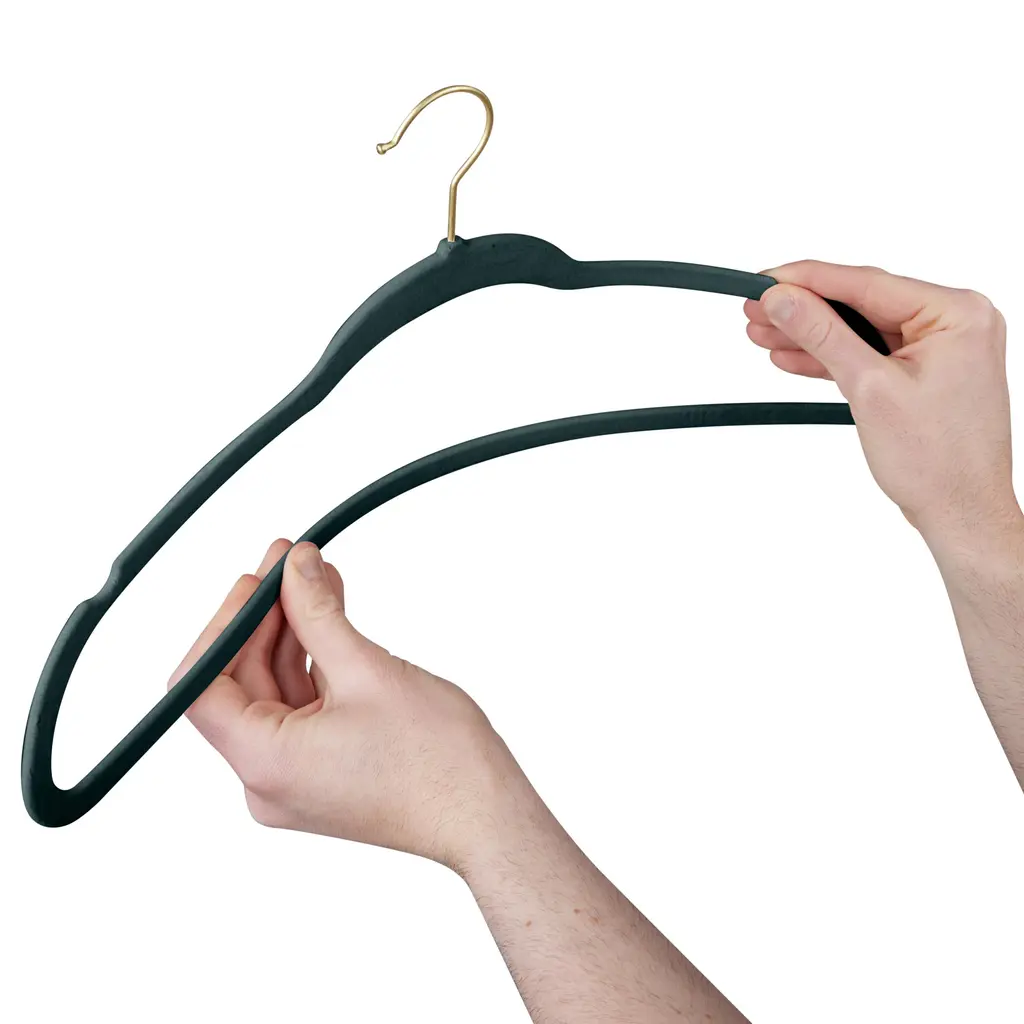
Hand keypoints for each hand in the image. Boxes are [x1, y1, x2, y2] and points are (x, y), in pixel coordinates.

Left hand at [170, 538, 525, 870]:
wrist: (486, 817)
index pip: (204, 687)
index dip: (223, 626)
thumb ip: (318, 613)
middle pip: (240, 683)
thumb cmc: (438, 761)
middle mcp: (267, 779)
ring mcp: (295, 779)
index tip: (256, 583)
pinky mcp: (321, 772)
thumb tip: (295, 565)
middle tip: (289, 561)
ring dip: (293, 633)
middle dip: (265, 618)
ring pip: (274, 691)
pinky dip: (314, 662)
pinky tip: (332, 617)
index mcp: (265, 763)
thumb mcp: (368, 670)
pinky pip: (302, 708)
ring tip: (316, 578)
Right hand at [744, 261, 1017, 541]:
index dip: (808, 280)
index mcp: (957, 314)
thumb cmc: (938, 462)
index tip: (765, 279)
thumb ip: (823, 336)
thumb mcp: (869, 389)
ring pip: (861, 330)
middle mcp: (955, 322)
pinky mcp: (925, 372)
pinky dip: (833, 358)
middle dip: (804, 310)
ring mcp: (941, 347)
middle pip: (861, 304)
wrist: (961, 514)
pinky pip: (871, 353)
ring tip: (762, 333)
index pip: (867, 283)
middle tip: (754, 308)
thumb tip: (783, 298)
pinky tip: (792, 356)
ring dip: (811, 335)